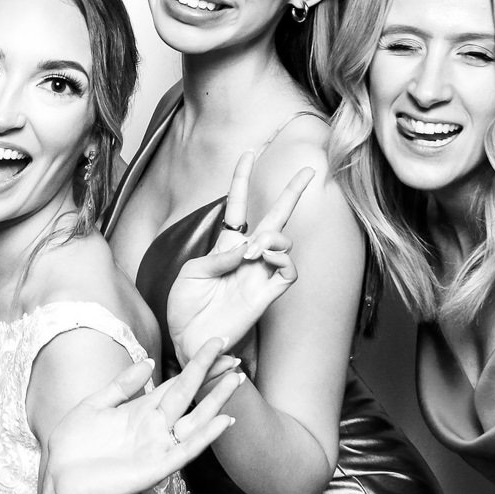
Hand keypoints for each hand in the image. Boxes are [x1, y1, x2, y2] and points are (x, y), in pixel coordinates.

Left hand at [41, 337, 243, 493]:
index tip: (215, 344)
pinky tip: (224, 420)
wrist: (58, 479)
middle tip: (234, 354)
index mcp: (140, 410)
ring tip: (236, 380)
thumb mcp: (95, 404)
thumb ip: (122, 385)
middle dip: (210, 374)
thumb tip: (148, 362)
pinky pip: (187, 449)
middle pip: (189, 395)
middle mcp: (154, 426)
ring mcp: (157, 446)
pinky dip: (207, 436)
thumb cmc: (74, 445)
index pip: (175, 383)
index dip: (195, 365)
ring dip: (216, 400)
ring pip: (195, 419)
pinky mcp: (156, 467)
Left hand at [166, 151, 312, 365]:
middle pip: (275, 218)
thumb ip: (218, 256)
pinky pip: (288, 271)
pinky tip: (266, 258)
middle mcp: (247, 256)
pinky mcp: (267, 295)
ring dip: (271, 238)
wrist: (190, 340)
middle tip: (309, 171)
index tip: (248, 154)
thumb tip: (246, 247)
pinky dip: (282, 259)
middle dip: (291, 193)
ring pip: (284, 242)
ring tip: (251, 250)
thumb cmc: (185, 308)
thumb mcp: (191, 273)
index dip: (242, 179)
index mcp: (225, 245)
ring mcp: (259, 274)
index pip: (238, 205)